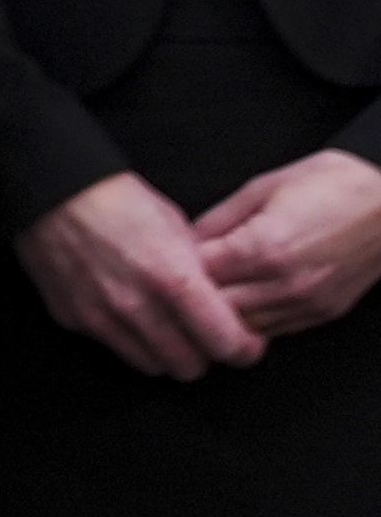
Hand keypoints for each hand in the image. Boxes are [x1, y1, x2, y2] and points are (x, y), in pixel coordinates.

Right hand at [17, 170, 264, 377]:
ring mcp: (101, 317)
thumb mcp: (176, 226)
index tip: (244, 342)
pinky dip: (128, 339)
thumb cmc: (117, 200)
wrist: (52, 191)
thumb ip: (200, 271)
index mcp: (172, 279)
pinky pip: (114, 348)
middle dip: (202, 354)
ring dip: (164, 353)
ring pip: (153, 367)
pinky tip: (125, 312)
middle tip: (201, 335)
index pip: (226, 344)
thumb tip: (219, 300)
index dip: (243, 349)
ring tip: (164, 327)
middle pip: (190, 367)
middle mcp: (137, 306)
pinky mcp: (73, 319)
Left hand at [192, 150, 380, 342]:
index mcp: (265, 247)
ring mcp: (307, 302)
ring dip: (227, 310)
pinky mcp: (324, 313)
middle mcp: (286, 282)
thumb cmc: (336, 187)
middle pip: (218, 306)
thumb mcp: (267, 185)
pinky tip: (249, 297)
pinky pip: (275, 330)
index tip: (180, 254)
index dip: (184, 263)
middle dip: (200, 291)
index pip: (201, 274)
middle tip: (194, 274)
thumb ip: (222, 216)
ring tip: (221, 287)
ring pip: (244, 326)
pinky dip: (255, 318)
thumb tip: (189, 237)